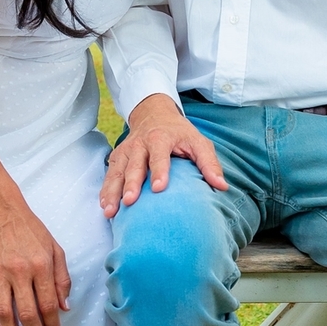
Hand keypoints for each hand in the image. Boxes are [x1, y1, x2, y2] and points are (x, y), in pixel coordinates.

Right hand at [0, 203, 70, 325]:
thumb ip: (62, 279)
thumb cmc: (33, 231)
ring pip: (4, 311)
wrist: (4, 213)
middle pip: (27, 312)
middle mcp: (20, 271)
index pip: (48, 303)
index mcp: (41, 265)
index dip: (52, 323)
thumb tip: (64, 307)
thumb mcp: (56, 250)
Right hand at [99, 94, 226, 215]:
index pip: (159, 155)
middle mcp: (140, 144)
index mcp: (160, 138)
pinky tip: (104, 206)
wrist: (154, 114)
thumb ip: (209, 163)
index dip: (159, 171)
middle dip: (131, 184)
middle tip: (130, 201)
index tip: (159, 188)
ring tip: (110, 210)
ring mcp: (126, 151)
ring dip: (112, 191)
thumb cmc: (179, 133)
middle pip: (134, 165)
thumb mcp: (198, 141)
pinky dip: (105, 190)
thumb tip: (221, 186)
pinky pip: (109, 174)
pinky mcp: (117, 157)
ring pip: (117, 171)